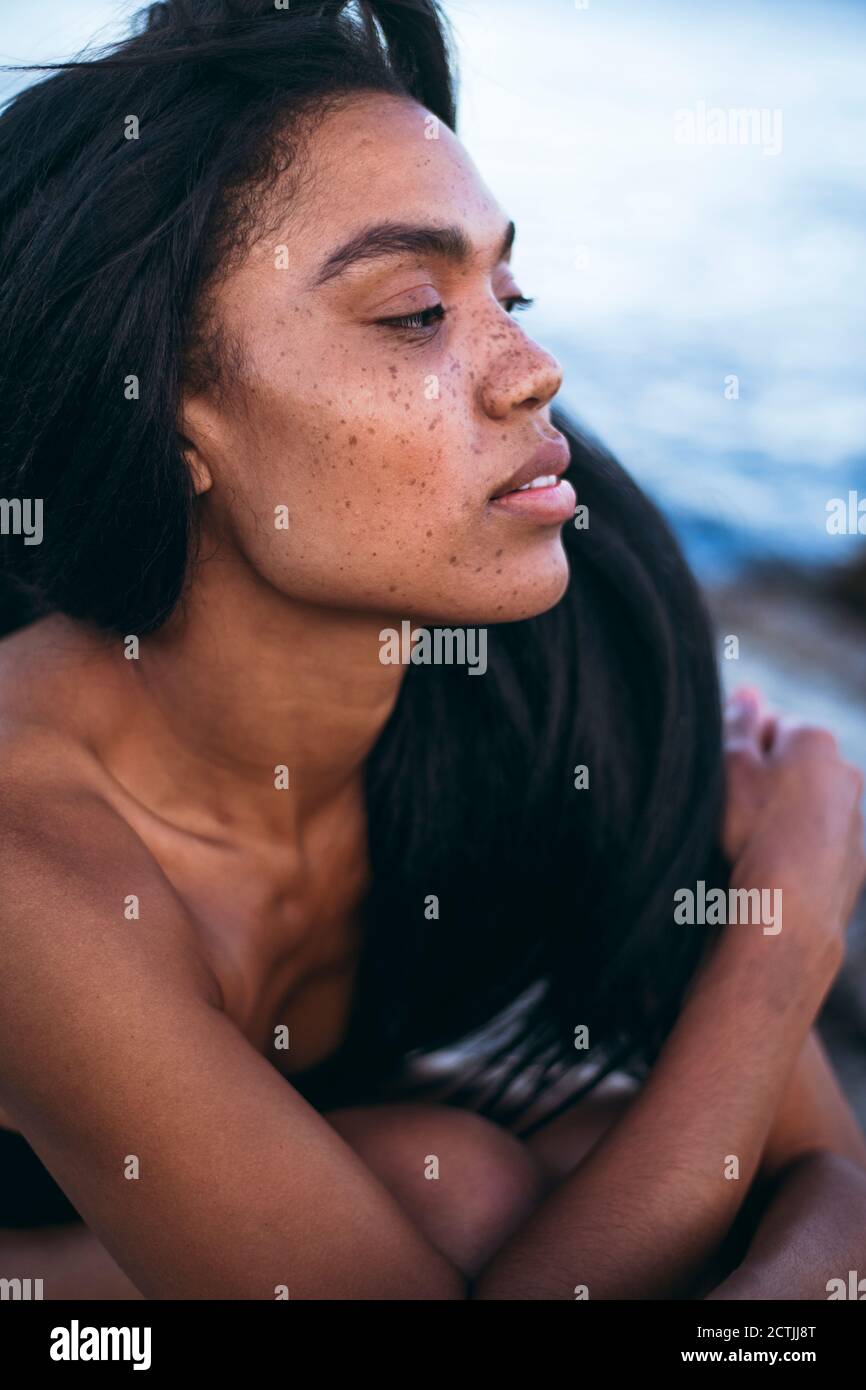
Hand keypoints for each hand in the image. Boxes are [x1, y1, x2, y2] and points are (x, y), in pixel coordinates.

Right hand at [721, 686, 865, 980]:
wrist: (791, 908)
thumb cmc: (753, 829)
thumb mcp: (730, 764)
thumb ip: (738, 722)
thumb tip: (748, 691)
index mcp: (814, 740)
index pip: (771, 724)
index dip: (740, 747)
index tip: (721, 773)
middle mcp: (845, 773)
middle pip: (794, 764)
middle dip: (766, 780)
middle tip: (730, 809)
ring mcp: (854, 818)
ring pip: (808, 805)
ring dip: (782, 815)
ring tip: (748, 844)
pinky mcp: (854, 860)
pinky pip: (818, 843)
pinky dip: (798, 849)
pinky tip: (772, 868)